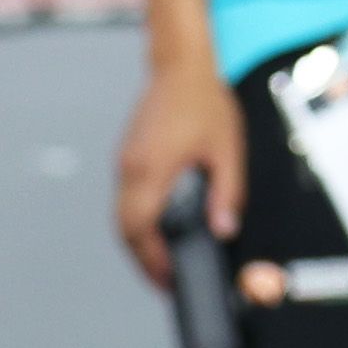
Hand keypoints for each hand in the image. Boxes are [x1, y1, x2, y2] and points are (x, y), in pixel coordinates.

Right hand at [114, 64, 246, 289]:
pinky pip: (125, 199)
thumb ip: (227, 193)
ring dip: (138, 242)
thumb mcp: (227, 150)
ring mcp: (125, 162)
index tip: (168, 280)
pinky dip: (137, 222)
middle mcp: (131, 168)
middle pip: (124, 228)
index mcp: (152, 168)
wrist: (180, 66)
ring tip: (162, 264)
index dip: (152, 259)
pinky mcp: (128, 156)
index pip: (140, 227)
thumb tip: (224, 229)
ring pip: (121, 215)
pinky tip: (157, 231)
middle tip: (165, 281)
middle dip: (142, 260)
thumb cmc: (204, 102)